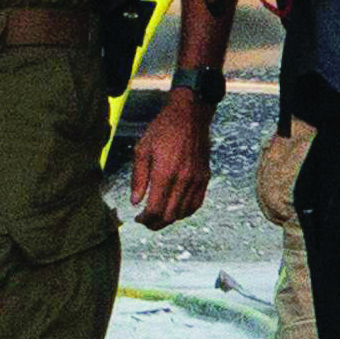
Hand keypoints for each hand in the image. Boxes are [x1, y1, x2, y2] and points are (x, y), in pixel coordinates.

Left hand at [129, 102, 215, 227]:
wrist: (190, 115)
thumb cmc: (163, 129)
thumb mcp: (142, 149)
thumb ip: (138, 178)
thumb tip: (135, 202)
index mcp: (165, 173)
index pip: (155, 209)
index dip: (145, 219)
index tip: (138, 218)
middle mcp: (183, 179)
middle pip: (169, 216)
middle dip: (155, 223)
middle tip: (146, 221)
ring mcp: (196, 179)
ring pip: (183, 213)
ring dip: (169, 219)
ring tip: (159, 216)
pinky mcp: (204, 177)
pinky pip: (196, 203)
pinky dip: (185, 212)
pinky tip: (176, 209)